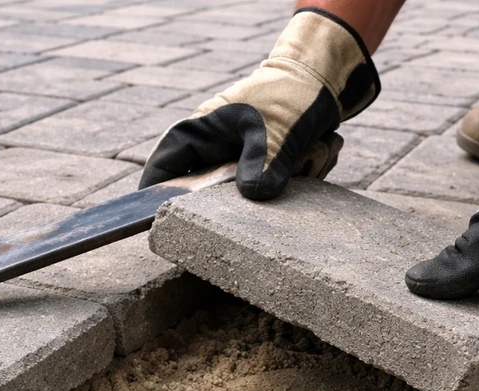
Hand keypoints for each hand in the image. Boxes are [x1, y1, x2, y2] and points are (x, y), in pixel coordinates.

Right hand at [139, 8, 378, 199]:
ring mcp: (241, 162)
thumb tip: (253, 195)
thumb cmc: (289, 96)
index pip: (164, 165)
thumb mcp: (275, 128)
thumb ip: (263, 162)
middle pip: (207, 193)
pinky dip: (295, 179)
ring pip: (246, 196)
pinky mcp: (266, 171)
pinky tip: (310, 158)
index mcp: (201, 133)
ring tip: (303, 157)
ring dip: (279, 181)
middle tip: (261, 192)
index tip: (156, 220)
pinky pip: (274, 192)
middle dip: (237, 197)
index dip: (155, 193)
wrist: (323, 82)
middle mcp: (216, 150)